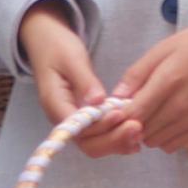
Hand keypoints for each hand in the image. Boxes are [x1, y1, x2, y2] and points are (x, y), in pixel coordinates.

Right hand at [21, 4, 134, 156]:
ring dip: (118, 141)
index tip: (121, 114)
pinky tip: (135, 134)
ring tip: (140, 132)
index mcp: (56, 105)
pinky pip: (100, 135)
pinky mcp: (85, 119)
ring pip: (95, 144)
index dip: (101, 126)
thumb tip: (98, 101)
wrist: (47, 43)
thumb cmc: (57, 47)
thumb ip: (85, 81)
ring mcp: (74, 122)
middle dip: (113, 139)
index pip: (79, 129)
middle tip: (138, 128)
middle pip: (88, 144)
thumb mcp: (71, 59)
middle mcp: (64, 120)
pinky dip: (117, 136)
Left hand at [111, 13, 187, 151]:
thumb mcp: (162, 49)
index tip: (116, 108)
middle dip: (131, 123)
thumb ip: (137, 74)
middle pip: (141, 131)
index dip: (118, 116)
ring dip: (147, 131)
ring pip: (155, 142)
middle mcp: (181, 106)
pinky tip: (165, 120)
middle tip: (134, 108)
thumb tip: (115, 96)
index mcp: (168, 82)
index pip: (133, 115)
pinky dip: (163, 137)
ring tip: (151, 113)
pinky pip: (172, 145)